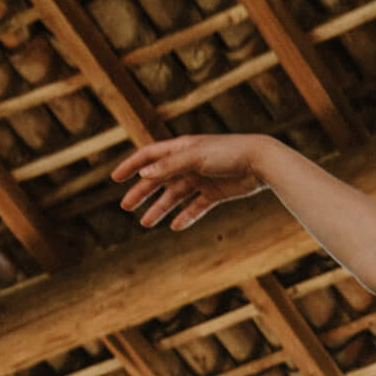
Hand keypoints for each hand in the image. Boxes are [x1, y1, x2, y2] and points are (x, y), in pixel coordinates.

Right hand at [111, 135, 272, 231]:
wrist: (260, 162)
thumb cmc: (227, 153)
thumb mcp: (195, 158)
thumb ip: (169, 166)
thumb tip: (143, 174)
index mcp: (180, 149)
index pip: (149, 156)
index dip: (131, 166)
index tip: (115, 178)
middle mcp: (188, 163)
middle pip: (158, 179)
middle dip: (142, 193)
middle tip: (126, 207)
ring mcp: (201, 179)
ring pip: (175, 196)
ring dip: (160, 209)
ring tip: (146, 223)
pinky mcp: (215, 193)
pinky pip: (196, 207)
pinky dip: (186, 216)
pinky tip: (175, 227)